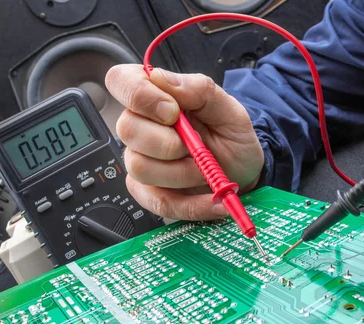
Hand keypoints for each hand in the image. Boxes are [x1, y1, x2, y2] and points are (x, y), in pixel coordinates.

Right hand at [105, 65, 262, 220]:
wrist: (243, 171)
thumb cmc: (231, 136)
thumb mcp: (229, 109)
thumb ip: (199, 89)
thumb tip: (161, 79)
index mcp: (155, 97)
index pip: (121, 81)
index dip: (140, 95)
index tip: (172, 112)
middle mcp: (141, 127)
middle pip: (127, 128)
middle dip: (169, 142)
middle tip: (197, 145)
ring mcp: (141, 161)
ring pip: (140, 167)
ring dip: (182, 172)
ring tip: (204, 169)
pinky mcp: (149, 193)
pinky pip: (158, 203)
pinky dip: (192, 205)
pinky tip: (212, 199)